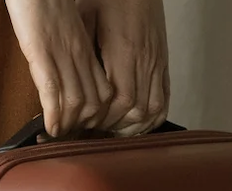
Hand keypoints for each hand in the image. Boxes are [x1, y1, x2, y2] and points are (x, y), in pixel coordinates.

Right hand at [4, 0, 169, 138]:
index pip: (101, 93)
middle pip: (93, 104)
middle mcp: (78, 55)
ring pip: (77, 103)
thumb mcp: (64, 32)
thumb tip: (65, 76)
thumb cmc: (44, 3)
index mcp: (84, 49)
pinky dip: (53, 115)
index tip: (83, 128)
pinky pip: (54, 92)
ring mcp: (62, 56)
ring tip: (57, 135)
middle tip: (69, 137)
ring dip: (68, 125)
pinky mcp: (43, 54)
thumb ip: (68, 55)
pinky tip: (48, 127)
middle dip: (83, 126)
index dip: (95, 117)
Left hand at [78, 0, 169, 136]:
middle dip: (116, 126)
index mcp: (125, 50)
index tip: (91, 123)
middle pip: (137, 110)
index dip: (107, 118)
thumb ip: (82, 52)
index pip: (122, 100)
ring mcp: (157, 64)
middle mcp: (145, 60)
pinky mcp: (163, 64)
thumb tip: (68, 82)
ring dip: (135, 127)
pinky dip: (152, 117)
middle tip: (98, 131)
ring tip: (116, 131)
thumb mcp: (87, 18)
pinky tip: (138, 123)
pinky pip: (164, 99)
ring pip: (152, 109)